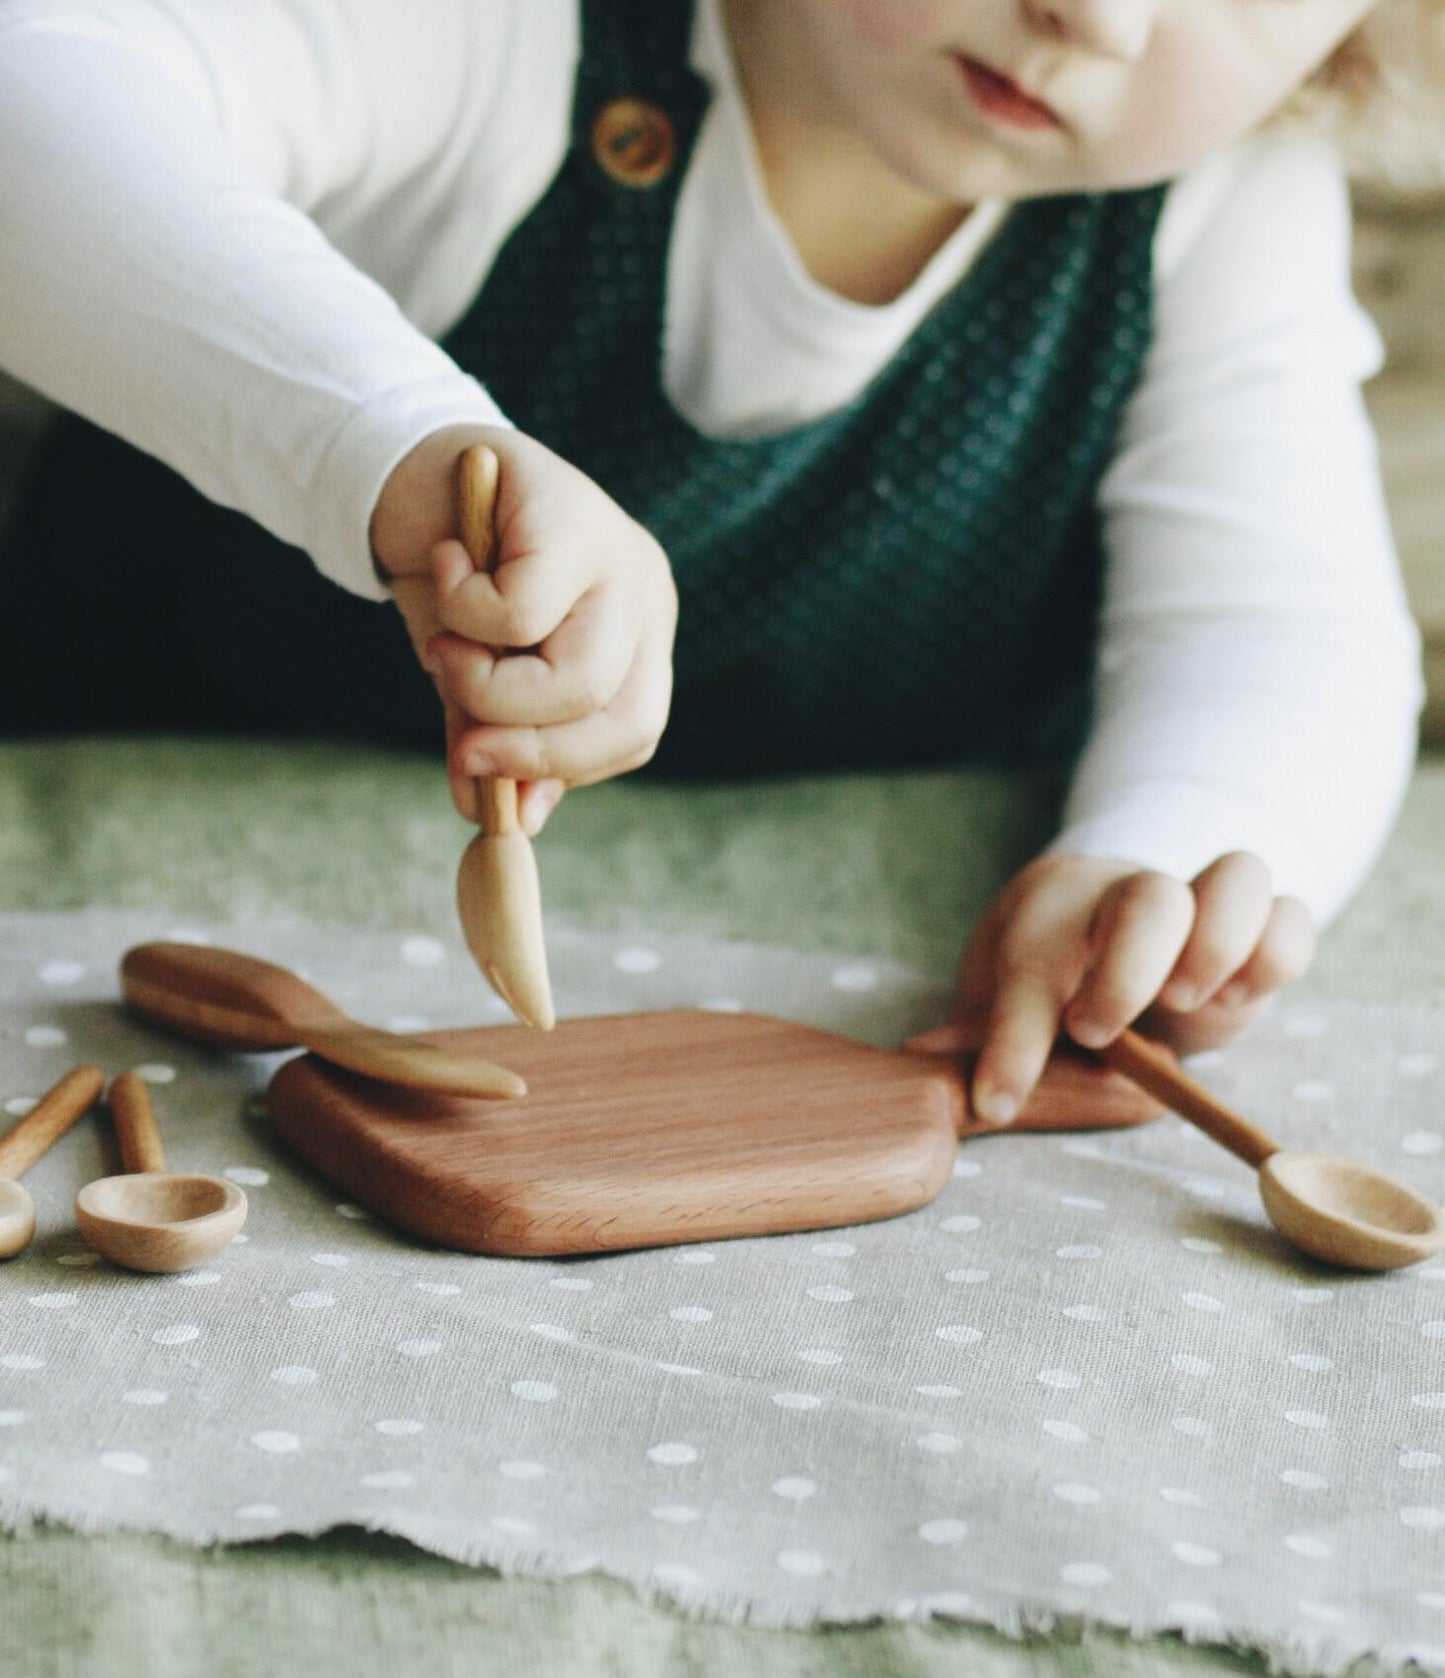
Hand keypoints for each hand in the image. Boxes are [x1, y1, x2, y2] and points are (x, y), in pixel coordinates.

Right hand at [372, 423, 676, 829]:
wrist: (407, 469)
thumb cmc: (449, 580)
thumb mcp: (474, 672)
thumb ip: (496, 737)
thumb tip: (510, 819)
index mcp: (639, 637)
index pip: (635, 730)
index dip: (563, 769)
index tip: (489, 784)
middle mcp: (644, 595)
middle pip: (620, 715)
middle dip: (528, 748)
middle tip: (460, 742)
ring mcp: (617, 552)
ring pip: (577, 678)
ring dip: (488, 688)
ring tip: (441, 650)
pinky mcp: (569, 514)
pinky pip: (517, 613)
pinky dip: (461, 612)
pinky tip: (443, 566)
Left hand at [906, 851, 1314, 1124]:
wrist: (1110, 906)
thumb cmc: (1049, 963)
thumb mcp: (1001, 992)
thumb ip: (980, 1030)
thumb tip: (927, 1063)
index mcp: (1051, 908)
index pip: (1031, 966)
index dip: (1014, 1040)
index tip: (997, 1101)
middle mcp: (1128, 893)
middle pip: (1149, 899)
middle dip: (1128, 972)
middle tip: (1094, 1033)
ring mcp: (1201, 903)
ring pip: (1239, 877)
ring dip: (1222, 945)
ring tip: (1192, 1004)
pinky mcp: (1258, 930)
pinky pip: (1290, 916)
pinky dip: (1277, 957)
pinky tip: (1236, 1002)